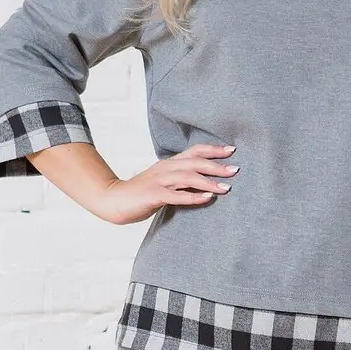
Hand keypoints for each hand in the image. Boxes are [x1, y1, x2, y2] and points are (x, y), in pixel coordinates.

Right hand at [97, 142, 238, 224]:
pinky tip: (207, 198)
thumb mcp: (164, 182)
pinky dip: (193, 197)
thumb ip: (182, 180)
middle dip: (217, 166)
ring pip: (188, 178)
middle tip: (236, 170)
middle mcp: (166, 168)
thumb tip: (205, 183)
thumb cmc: (142, 193)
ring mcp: (159, 181)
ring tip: (226, 188)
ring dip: (208, 182)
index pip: (194, 151)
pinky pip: (176, 195)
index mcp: (169, 163)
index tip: (232, 150)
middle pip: (195, 162)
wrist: (114, 200)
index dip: (213, 149)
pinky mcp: (153, 195)